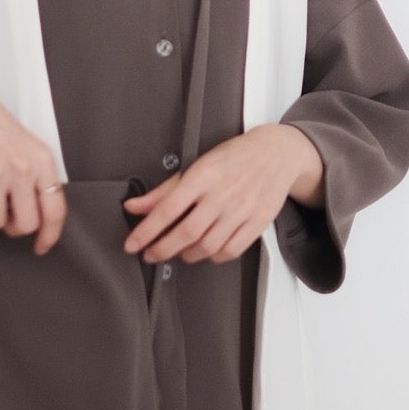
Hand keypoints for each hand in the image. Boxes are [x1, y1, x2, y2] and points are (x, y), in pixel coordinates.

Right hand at [0, 70, 66, 252]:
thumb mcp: (24, 144)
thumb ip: (34, 176)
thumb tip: (37, 215)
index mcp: (41, 159)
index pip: (55, 209)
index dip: (49, 235)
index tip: (41, 246)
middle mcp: (21, 166)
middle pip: (25, 224)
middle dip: (12, 226)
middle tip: (4, 215)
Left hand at [120, 124, 323, 265]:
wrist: (276, 153)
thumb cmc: (234, 157)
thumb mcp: (197, 165)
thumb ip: (165, 190)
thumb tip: (134, 206)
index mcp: (204, 175)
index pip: (168, 208)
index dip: (147, 230)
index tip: (132, 244)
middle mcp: (223, 194)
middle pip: (186, 232)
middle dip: (162, 249)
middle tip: (149, 255)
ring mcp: (242, 210)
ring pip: (208, 246)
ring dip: (187, 254)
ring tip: (178, 250)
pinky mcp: (258, 223)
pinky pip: (231, 250)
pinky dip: (213, 256)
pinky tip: (205, 250)